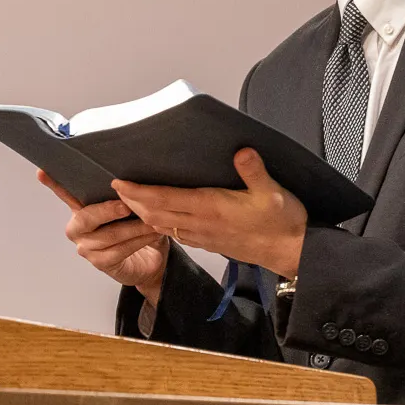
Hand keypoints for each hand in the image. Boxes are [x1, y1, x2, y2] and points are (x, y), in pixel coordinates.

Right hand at [37, 171, 170, 304]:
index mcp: (82, 209)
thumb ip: (126, 195)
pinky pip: (119, 251)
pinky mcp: (100, 263)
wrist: (150, 260)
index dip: (54, 184)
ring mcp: (86, 247)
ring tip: (153, 221)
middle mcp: (78, 228)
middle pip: (86, 217)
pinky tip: (152, 234)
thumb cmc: (138, 228)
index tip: (41, 171)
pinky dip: (138, 241)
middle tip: (126, 206)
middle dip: (107, 211)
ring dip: (134, 227)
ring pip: (108, 235)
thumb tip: (130, 180)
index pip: (66, 195)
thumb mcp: (134, 208)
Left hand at [112, 149, 306, 278]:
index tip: (119, 182)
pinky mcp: (210, 242)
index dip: (138, 192)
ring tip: (129, 201)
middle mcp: (201, 223)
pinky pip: (176, 234)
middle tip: (115, 188)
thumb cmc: (282, 222)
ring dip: (143, 214)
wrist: (290, 252)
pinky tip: (157, 217)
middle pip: (155, 214)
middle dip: (132, 202)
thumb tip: (242, 151)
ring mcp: (204, 235)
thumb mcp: (274, 192)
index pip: (165, 200)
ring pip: (163, 225)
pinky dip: (159, 224)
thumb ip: (255, 172)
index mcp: (211, 208)